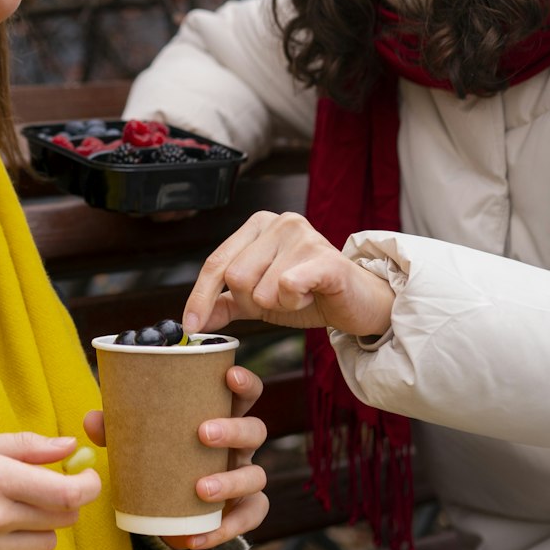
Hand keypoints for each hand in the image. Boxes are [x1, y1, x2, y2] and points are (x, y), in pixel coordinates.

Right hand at [0, 432, 101, 549]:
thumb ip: (25, 445)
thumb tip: (69, 444)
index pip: (65, 492)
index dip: (87, 487)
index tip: (88, 481)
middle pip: (63, 518)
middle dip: (60, 504)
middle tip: (36, 495)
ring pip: (46, 543)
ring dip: (36, 530)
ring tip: (4, 518)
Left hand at [82, 363, 268, 549]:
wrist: (170, 507)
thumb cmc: (161, 456)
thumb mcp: (140, 439)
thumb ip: (118, 428)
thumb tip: (92, 420)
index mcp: (220, 416)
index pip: (244, 393)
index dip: (245, 382)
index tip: (230, 375)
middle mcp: (238, 446)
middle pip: (256, 429)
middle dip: (234, 429)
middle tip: (203, 434)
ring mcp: (244, 477)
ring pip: (256, 476)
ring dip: (231, 482)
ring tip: (200, 489)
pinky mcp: (242, 511)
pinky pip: (248, 519)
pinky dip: (225, 530)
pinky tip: (196, 537)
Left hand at [182, 211, 394, 337]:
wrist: (358, 303)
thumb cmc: (308, 295)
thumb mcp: (259, 299)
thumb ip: (226, 304)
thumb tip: (192, 321)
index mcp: (257, 225)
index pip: (215, 263)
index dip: (200, 297)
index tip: (191, 327)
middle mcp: (279, 222)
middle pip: (235, 278)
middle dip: (252, 302)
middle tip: (279, 300)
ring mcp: (303, 235)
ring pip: (261, 289)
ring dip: (278, 305)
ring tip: (300, 296)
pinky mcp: (325, 258)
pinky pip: (286, 286)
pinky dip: (294, 302)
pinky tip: (310, 296)